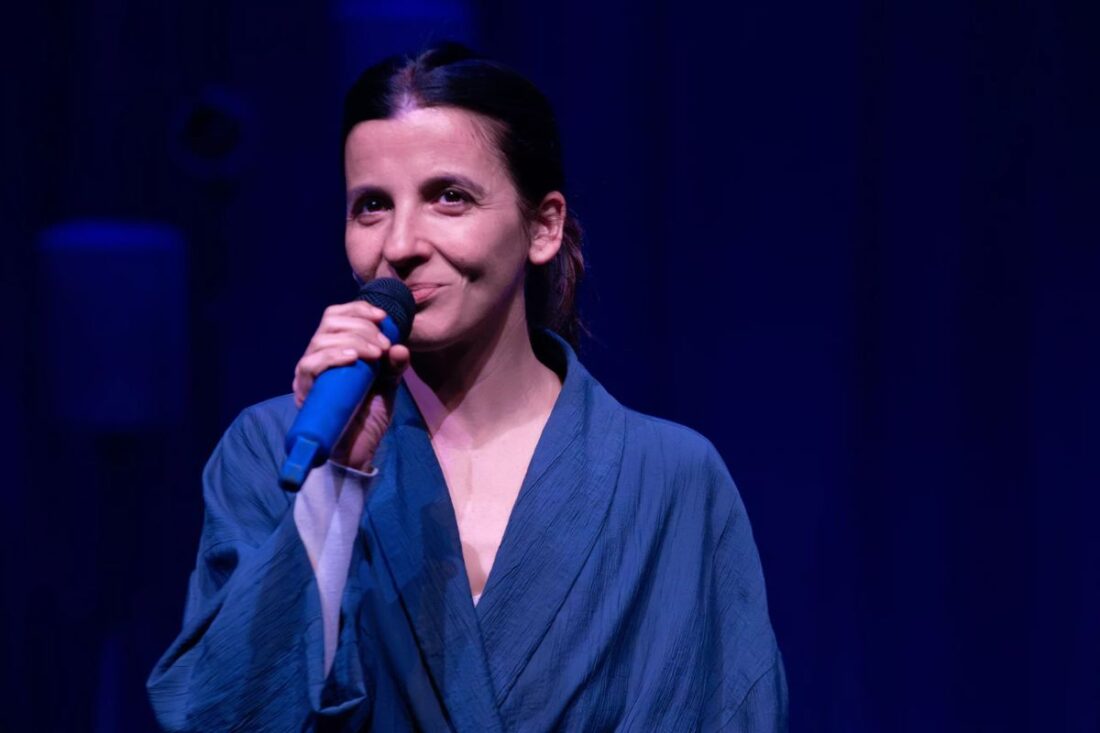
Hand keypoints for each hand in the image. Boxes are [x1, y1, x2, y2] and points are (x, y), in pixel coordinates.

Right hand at [292, 301, 410, 470]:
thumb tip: (400, 347)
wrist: (357, 453)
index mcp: (336, 350)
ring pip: (321, 340)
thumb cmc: (368, 418)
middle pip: (330, 322)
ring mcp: (310, 375)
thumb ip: (393, 366)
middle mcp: (319, 357)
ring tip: (376, 354)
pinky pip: (310, 365)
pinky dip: (332, 356)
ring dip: (353, 339)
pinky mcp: (304, 392)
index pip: (337, 316)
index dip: (359, 310)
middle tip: (383, 345)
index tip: (383, 317)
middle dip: (361, 326)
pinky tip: (353, 358)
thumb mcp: (387, 387)